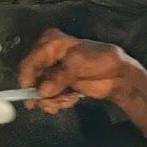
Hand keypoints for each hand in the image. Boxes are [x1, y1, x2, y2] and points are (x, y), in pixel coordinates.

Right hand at [18, 29, 140, 113]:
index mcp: (50, 43)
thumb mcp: (77, 65)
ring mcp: (52, 73)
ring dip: (53, 100)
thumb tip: (42, 91)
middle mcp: (47, 57)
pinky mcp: (59, 86)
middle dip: (43, 94)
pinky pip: (49, 98)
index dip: (28, 79)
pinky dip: (60, 101)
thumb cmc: (100, 61)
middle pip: (32, 79)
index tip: (32, 94)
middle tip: (54, 103)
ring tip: (69, 98)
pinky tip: (73, 98)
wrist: (117, 75)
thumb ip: (58, 78)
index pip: (30, 61)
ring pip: (39, 92)